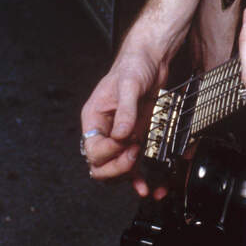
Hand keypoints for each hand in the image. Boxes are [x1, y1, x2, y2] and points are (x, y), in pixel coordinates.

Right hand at [80, 25, 169, 196]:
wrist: (152, 60)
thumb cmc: (134, 66)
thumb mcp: (129, 84)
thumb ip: (125, 110)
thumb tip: (120, 135)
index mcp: (94, 118)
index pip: (93, 149)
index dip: (110, 152)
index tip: (128, 142)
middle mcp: (104, 131)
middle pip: (100, 166)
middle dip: (117, 168)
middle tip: (135, 155)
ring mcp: (121, 138)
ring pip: (116, 171)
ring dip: (128, 179)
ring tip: (145, 183)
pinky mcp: (137, 139)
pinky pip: (134, 165)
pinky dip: (140, 177)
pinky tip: (149, 185)